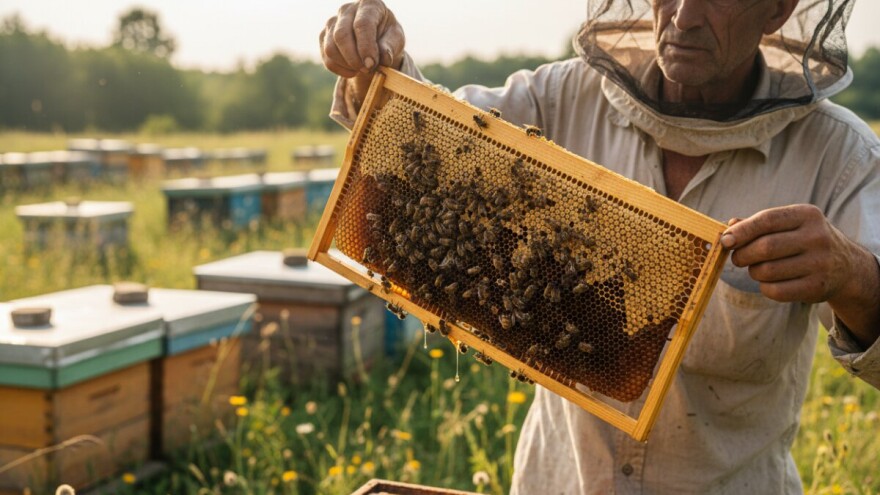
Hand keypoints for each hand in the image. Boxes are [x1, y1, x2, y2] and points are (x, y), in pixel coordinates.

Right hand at [319, 0, 404, 104]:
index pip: (362, 24)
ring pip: (330, 48)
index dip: (366, 47)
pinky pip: (326, 58)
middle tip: (367, 69)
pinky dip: (339, 69)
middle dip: (354, 59)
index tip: (371, 64)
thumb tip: (384, 59)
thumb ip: (390, 47)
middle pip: (342, 36)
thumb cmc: (387, 36)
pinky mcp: (323, 36)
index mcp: (369, 5)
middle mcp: (347, 10)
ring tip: (362, 69)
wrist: (375, 39)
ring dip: (347, 65)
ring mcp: (332, 22)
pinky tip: (352, 71)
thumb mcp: (396, 39)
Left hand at [721, 204, 879, 345]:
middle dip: (742, 255)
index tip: (725, 240)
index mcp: (807, 215)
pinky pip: (775, 291)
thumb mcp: (788, 224)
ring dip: (753, 272)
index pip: (767, 220)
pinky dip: (764, 287)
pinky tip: (770, 282)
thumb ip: (758, 224)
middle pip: (765, 247)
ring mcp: (820, 263)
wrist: (845, 266)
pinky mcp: (817, 287)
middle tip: (738, 258)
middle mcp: (817, 237)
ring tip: (757, 269)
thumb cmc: (803, 240)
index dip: (742, 230)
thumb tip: (729, 225)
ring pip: (767, 271)